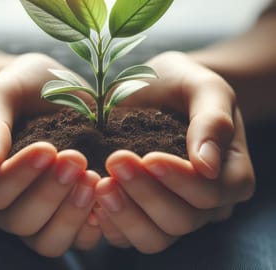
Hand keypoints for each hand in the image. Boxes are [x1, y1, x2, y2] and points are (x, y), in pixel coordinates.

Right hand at [0, 53, 101, 255]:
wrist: (44, 91)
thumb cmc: (19, 89)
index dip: (19, 176)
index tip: (47, 148)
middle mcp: (3, 206)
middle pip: (20, 222)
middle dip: (50, 192)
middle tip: (76, 159)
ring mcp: (37, 214)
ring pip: (48, 241)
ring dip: (72, 213)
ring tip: (92, 178)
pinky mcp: (66, 213)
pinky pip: (79, 238)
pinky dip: (94, 224)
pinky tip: (106, 195)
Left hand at [93, 51, 254, 252]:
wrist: (159, 87)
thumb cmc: (185, 85)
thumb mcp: (205, 88)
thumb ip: (213, 121)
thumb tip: (207, 166)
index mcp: (229, 175)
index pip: (209, 193)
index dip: (179, 180)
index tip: (149, 156)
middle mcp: (204, 202)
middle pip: (180, 220)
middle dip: (146, 194)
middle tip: (116, 161)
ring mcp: (172, 210)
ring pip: (154, 238)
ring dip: (125, 214)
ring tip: (101, 184)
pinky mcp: (144, 212)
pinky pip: (128, 235)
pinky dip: (109, 223)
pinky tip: (92, 200)